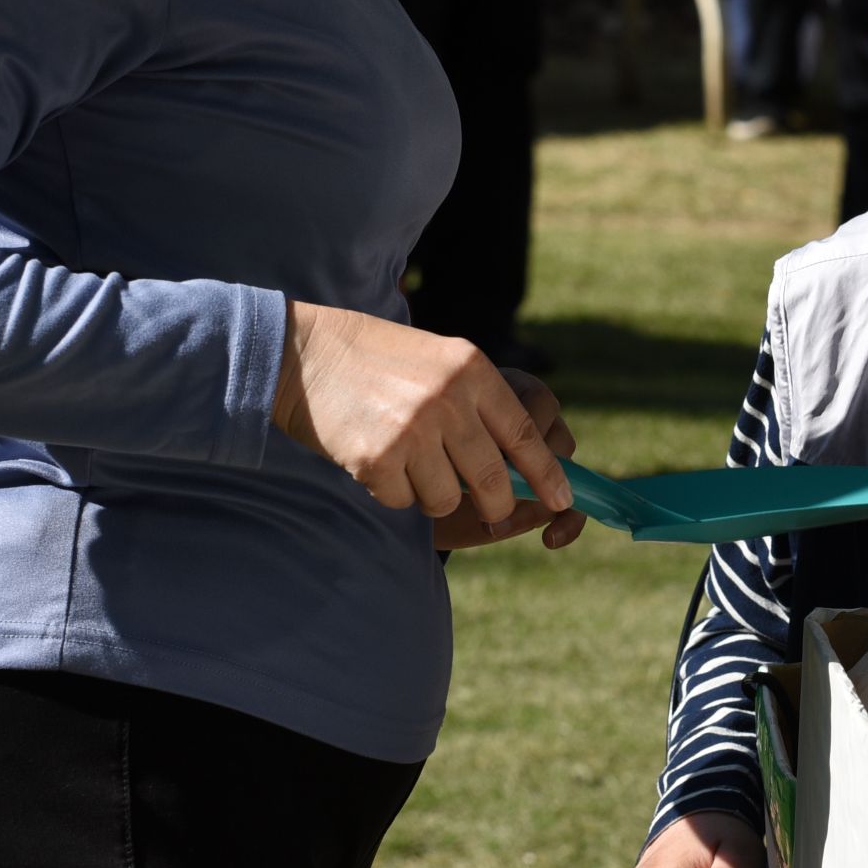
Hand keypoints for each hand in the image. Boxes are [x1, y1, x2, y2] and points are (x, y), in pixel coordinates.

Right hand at [273, 301, 582, 545]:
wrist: (304, 354)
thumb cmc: (379, 361)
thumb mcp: (441, 363)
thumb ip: (479, 404)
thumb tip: (522, 466)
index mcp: (471, 370)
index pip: (524, 434)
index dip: (547, 473)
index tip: (563, 499)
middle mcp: (447, 399)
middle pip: (493, 479)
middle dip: (497, 505)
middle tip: (492, 512)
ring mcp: (411, 430)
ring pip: (448, 499)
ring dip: (433, 495)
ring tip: (409, 463)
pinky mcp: (376, 459)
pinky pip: (404, 502)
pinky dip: (393, 492)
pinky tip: (376, 460)